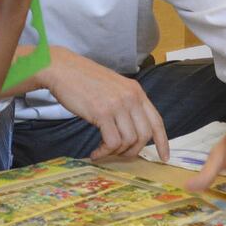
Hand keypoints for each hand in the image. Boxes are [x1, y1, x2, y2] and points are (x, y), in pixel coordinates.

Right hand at [43, 47, 169, 161]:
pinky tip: (95, 153)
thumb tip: (130, 128)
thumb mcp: (112, 86)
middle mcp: (131, 97)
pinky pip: (112, 142)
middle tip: (119, 155)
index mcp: (135, 90)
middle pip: (144, 135)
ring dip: (116, 152)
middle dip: (133, 150)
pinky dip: (104, 152)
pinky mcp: (102, 112)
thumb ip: (125, 102)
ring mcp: (117, 104)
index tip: (164, 157)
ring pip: (129, 140)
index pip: (156, 121)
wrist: (61, 68)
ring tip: (103, 152)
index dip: (162, 142)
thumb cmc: (82, 78)